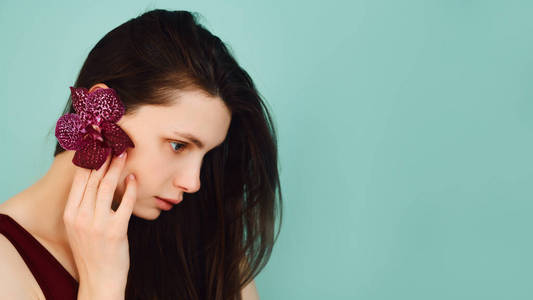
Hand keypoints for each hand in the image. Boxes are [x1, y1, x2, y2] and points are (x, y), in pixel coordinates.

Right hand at [62, 151, 136, 298]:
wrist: (99, 279)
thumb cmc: (92, 250)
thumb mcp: (79, 226)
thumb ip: (83, 205)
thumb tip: (92, 180)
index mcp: (70, 214)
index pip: (79, 180)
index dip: (88, 159)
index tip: (96, 142)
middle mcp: (80, 217)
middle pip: (93, 179)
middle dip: (102, 156)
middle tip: (111, 140)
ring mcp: (97, 224)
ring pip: (107, 188)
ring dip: (116, 167)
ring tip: (124, 152)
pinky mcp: (115, 232)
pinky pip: (125, 205)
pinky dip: (131, 189)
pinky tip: (135, 178)